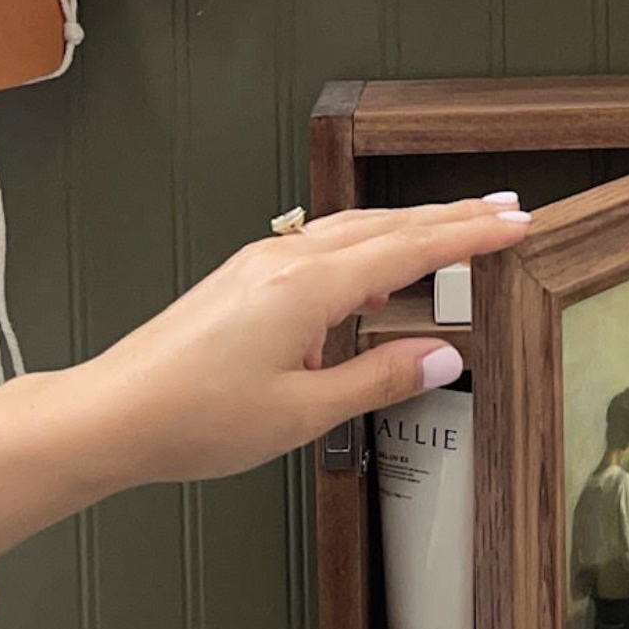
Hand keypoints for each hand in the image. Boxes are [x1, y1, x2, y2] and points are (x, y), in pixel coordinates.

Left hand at [43, 196, 529, 491]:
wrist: (113, 412)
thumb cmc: (193, 418)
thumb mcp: (301, 413)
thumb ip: (377, 378)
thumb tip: (440, 358)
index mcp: (308, 287)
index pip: (409, 248)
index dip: (469, 236)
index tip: (516, 223)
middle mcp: (286, 260)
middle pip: (387, 224)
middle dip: (451, 217)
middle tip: (504, 210)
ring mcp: (262, 262)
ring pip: (355, 229)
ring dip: (410, 227)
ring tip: (456, 232)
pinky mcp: (245, 277)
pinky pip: (323, 244)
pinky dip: (368, 245)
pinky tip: (377, 271)